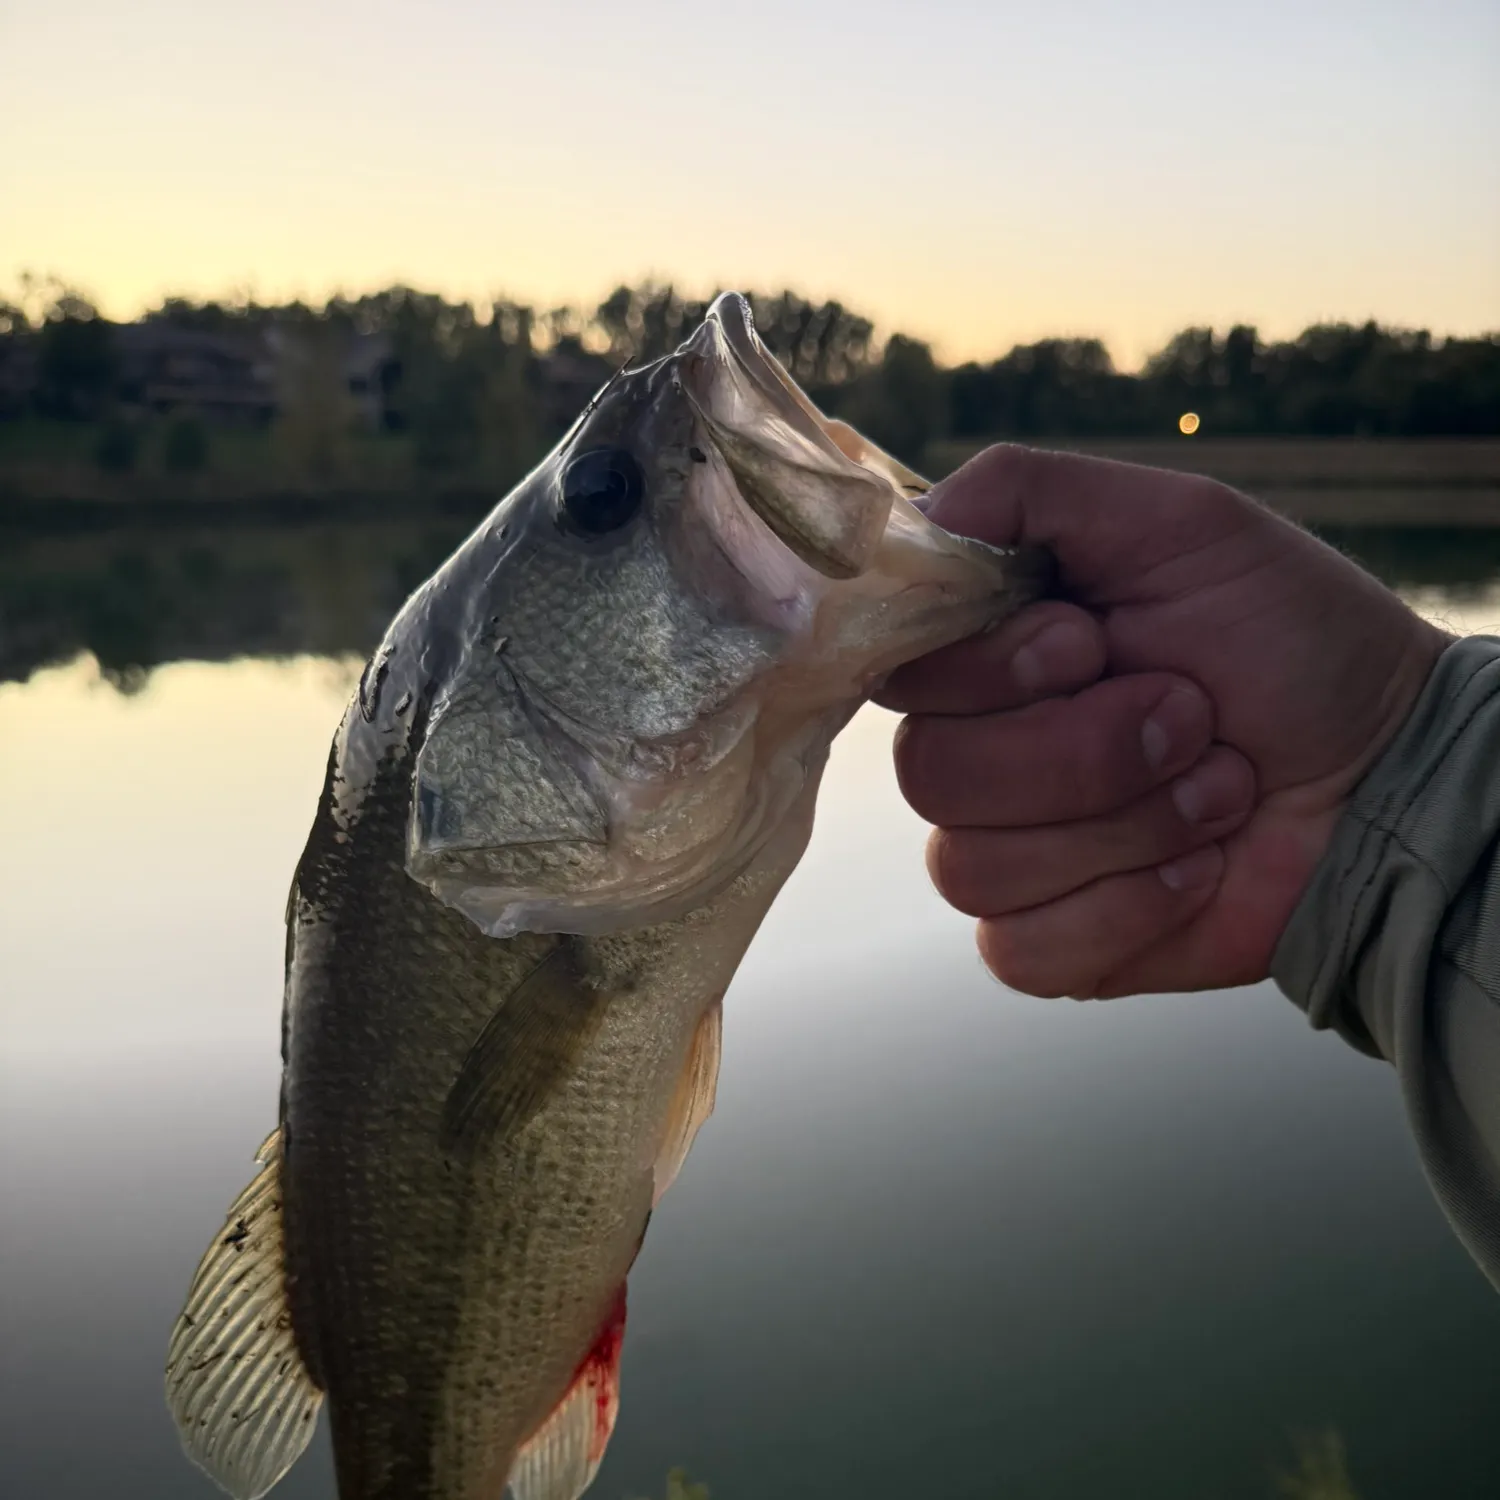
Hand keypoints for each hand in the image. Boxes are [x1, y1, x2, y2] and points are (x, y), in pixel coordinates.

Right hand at [877, 445, 1447, 998]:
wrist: (1387, 770)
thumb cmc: (1287, 638)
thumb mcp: (1176, 523)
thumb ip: (1029, 492)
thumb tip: (916, 518)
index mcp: (994, 657)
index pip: (903, 674)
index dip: (988, 671)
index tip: (1087, 641)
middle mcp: (982, 753)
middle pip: (931, 774)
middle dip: (1085, 749)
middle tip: (1191, 715)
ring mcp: (1009, 854)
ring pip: (972, 865)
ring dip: (1126, 823)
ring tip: (1216, 786)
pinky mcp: (1050, 943)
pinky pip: (1019, 948)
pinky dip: (1126, 908)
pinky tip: (1195, 867)